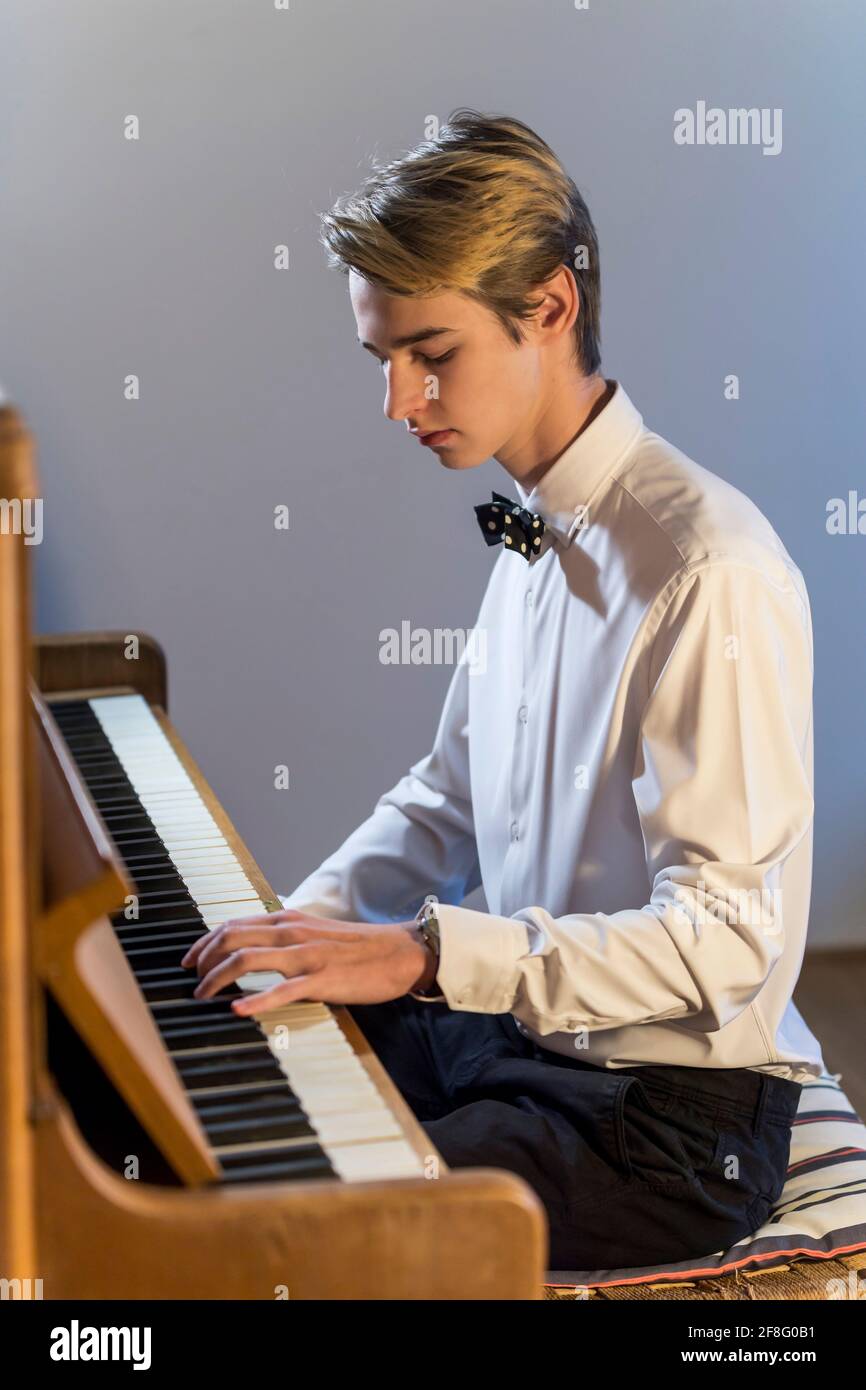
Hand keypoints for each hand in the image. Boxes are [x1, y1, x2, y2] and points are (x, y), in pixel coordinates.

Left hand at [179, 909, 433, 1014]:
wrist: (400, 952)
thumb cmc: (358, 947)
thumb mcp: (315, 932)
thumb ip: (285, 937)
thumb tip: (256, 947)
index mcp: (288, 919)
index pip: (233, 924)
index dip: (203, 942)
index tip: (189, 961)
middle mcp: (292, 932)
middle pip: (231, 937)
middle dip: (202, 960)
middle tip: (191, 982)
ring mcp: (305, 955)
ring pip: (246, 959)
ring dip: (216, 978)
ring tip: (202, 996)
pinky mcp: (321, 979)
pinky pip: (282, 990)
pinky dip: (255, 1000)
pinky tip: (238, 1010)